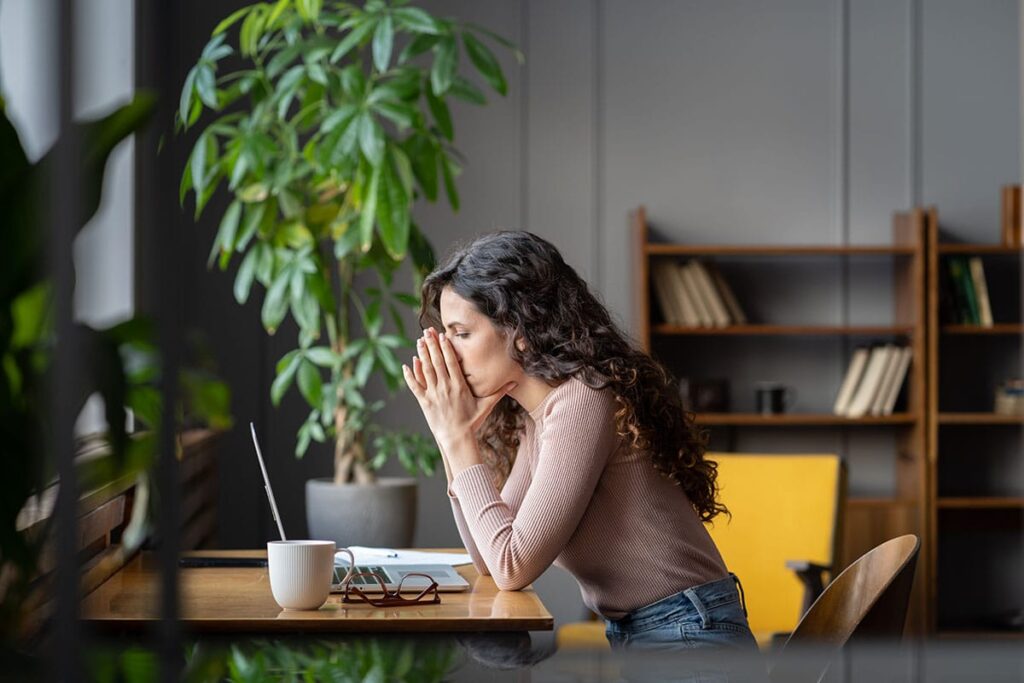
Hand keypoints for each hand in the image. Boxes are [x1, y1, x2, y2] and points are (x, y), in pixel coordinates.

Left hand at [402, 327, 515, 453]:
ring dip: (421, 355)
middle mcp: (445, 387)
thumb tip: (514, 382)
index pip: (451, 361)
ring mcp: (434, 395)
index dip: (446, 347)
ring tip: (419, 341)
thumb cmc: (472, 422)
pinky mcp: (425, 403)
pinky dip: (410, 375)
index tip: (442, 335)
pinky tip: (407, 364)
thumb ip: (498, 392)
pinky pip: (416, 387)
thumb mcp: (486, 406)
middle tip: (427, 331)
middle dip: (432, 345)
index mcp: (459, 385)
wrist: (457, 439)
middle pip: (437, 361)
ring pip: (426, 370)